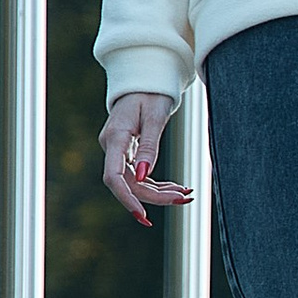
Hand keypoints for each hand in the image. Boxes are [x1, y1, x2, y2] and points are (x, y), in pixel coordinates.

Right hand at [101, 92, 187, 223]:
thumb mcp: (155, 117)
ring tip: (185, 194)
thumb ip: (150, 147)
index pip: (114, 177)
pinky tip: (176, 188)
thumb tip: (145, 177)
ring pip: (136, 182)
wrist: (144, 81)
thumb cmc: (150, 94)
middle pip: (129, 183)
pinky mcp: (127, 153)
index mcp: (115, 138)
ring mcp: (118, 151)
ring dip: (159, 192)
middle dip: (155, 196)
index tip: (143, 216)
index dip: (127, 199)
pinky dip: (158, 184)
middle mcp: (112, 147)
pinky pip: (140, 175)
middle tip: (184, 198)